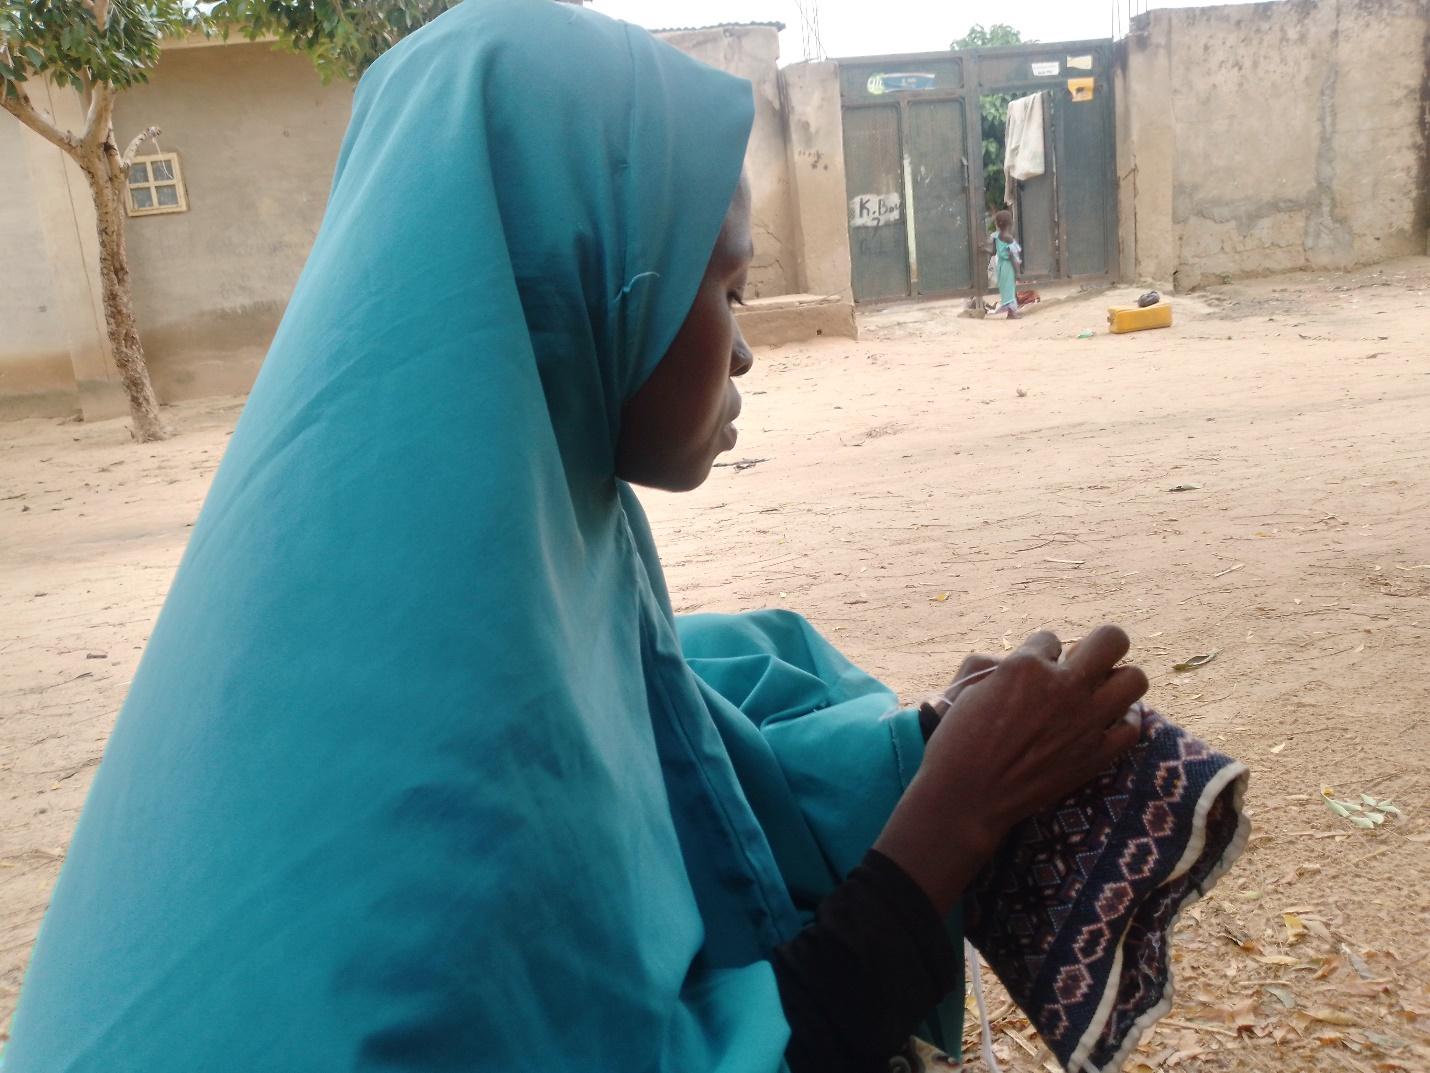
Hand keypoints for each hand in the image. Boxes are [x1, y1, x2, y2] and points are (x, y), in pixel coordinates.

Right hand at [876, 626, 1146, 913]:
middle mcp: (1063, 686)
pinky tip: (1104, 725)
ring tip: (1100, 694)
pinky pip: (1132, 726)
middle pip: (1111, 639)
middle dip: (1098, 646)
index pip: (1050, 638)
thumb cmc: (958, 741)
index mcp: (1025, 665)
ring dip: (1118, 681)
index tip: (1033, 671)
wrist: (968, 797)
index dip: (1040, 654)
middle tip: (1083, 666)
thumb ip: (1009, 669)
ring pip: (1135, 678)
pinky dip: (1122, 722)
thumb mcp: (974, 688)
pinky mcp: (1098, 754)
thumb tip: (1033, 664)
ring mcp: (1086, 720)